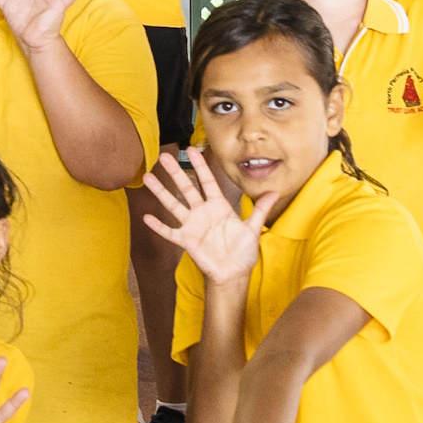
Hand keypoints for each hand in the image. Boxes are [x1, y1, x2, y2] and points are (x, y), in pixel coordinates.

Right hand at [139, 147, 273, 284]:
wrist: (233, 273)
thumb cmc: (243, 251)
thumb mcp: (253, 228)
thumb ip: (260, 209)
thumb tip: (275, 192)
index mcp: (219, 206)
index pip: (207, 181)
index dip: (200, 166)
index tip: (192, 150)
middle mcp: (203, 212)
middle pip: (186, 188)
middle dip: (175, 173)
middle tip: (164, 157)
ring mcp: (192, 225)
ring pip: (173, 205)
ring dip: (161, 192)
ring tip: (148, 178)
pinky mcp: (186, 240)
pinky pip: (169, 231)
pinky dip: (158, 225)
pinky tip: (147, 218)